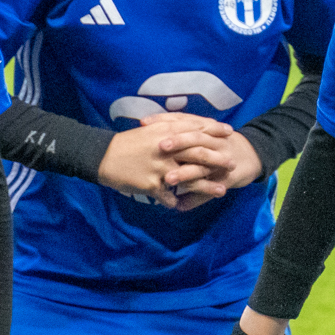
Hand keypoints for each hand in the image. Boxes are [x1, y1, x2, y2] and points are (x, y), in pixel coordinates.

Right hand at [96, 113, 226, 209]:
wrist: (102, 157)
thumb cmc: (127, 143)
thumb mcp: (149, 131)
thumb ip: (169, 128)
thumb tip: (190, 128)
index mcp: (165, 133)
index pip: (195, 129)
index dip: (213, 130)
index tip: (229, 132)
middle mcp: (166, 149)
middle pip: (198, 153)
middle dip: (217, 159)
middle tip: (232, 163)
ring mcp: (160, 168)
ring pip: (190, 179)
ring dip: (207, 186)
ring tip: (221, 191)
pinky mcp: (152, 185)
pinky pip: (169, 197)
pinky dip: (176, 202)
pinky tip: (183, 206)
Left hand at [138, 112, 263, 205]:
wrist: (253, 155)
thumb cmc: (221, 145)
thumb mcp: (205, 134)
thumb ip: (183, 131)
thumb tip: (149, 128)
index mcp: (206, 130)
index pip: (184, 120)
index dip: (165, 120)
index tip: (144, 123)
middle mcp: (214, 142)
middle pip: (196, 139)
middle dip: (178, 142)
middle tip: (160, 147)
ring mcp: (221, 160)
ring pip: (203, 164)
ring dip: (185, 172)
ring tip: (168, 180)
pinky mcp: (227, 178)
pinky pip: (211, 189)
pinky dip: (196, 198)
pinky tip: (181, 206)